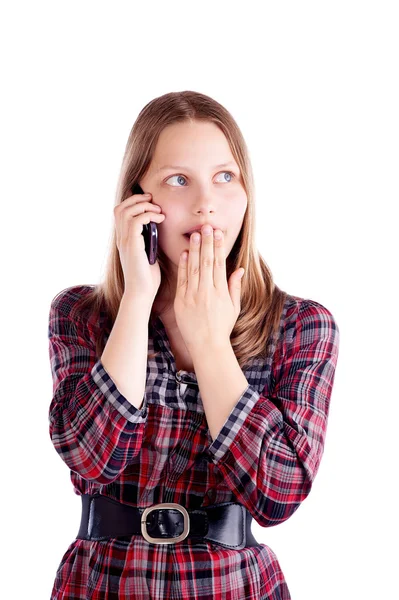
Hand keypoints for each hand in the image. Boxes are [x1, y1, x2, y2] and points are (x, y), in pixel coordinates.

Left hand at [173, 224, 244, 350]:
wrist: (206, 345)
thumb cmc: (222, 327)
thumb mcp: (233, 307)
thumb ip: (235, 286)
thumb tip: (239, 269)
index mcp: (220, 292)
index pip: (219, 264)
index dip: (218, 247)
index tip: (218, 233)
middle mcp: (206, 292)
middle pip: (206, 262)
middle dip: (206, 243)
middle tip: (206, 226)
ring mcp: (192, 296)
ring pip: (193, 268)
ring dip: (193, 250)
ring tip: (194, 234)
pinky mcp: (181, 301)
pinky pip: (182, 280)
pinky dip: (183, 265)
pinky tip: (184, 253)